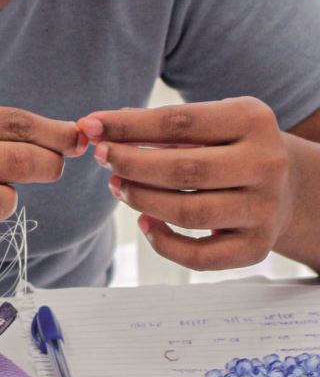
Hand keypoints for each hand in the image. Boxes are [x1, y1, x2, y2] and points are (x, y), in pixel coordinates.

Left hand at [76, 97, 293, 270]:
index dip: (127, 126)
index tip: (90, 126)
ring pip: (188, 212)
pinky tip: (144, 221)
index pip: (178, 121)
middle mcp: (266, 164)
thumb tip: (98, 127)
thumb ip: (158, 125)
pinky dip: (163, 242)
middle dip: (131, 163)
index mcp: (252, 120)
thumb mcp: (208, 122)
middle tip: (102, 158)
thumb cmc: (230, 148)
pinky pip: (200, 256)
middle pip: (183, 169)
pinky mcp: (256, 247)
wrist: (287, 186)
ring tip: (117, 186)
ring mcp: (263, 209)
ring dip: (141, 199)